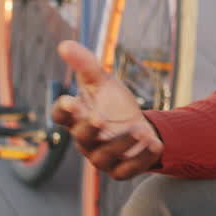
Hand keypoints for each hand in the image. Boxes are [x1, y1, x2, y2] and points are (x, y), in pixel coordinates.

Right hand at [50, 40, 161, 179]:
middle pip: (81, 137)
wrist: (140, 125)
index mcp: (77, 117)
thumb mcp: (102, 82)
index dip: (63, 109)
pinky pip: (127, 170)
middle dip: (90, 129)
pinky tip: (155, 143)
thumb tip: (64, 44)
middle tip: (101, 118)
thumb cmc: (113, 103)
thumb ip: (85, 65)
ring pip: (103, 157)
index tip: (72, 100)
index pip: (61, 115)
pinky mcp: (120, 169)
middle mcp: (86, 139)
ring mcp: (101, 157)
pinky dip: (141, 158)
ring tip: (140, 128)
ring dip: (122, 143)